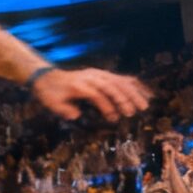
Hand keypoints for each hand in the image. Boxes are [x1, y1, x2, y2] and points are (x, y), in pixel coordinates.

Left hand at [31, 67, 149, 121]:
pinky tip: (146, 93)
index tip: (113, 118)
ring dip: (134, 93)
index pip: (97, 94)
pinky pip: (121, 78)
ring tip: (145, 105)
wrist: (47, 77)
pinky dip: (135, 85)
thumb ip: (64, 109)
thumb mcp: (52, 103)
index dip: (106, 105)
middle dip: (125, 98)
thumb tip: (76, 115)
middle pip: (112, 85)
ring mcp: (99, 74)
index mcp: (80, 84)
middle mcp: (91, 77)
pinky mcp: (103, 74)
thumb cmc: (50, 93)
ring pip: (120, 81)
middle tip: (134, 112)